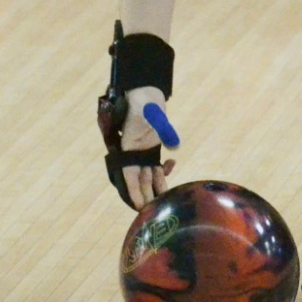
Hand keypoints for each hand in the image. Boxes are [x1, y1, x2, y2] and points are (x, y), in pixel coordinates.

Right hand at [117, 85, 174, 206]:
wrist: (145, 92)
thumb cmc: (145, 103)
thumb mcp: (154, 115)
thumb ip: (164, 130)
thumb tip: (174, 146)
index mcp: (128, 149)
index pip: (128, 175)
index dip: (133, 191)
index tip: (139, 205)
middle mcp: (133, 154)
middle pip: (139, 180)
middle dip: (147, 194)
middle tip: (157, 209)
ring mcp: (142, 152)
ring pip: (148, 176)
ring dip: (157, 185)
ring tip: (168, 194)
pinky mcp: (151, 149)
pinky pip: (155, 165)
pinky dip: (164, 169)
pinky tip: (172, 162)